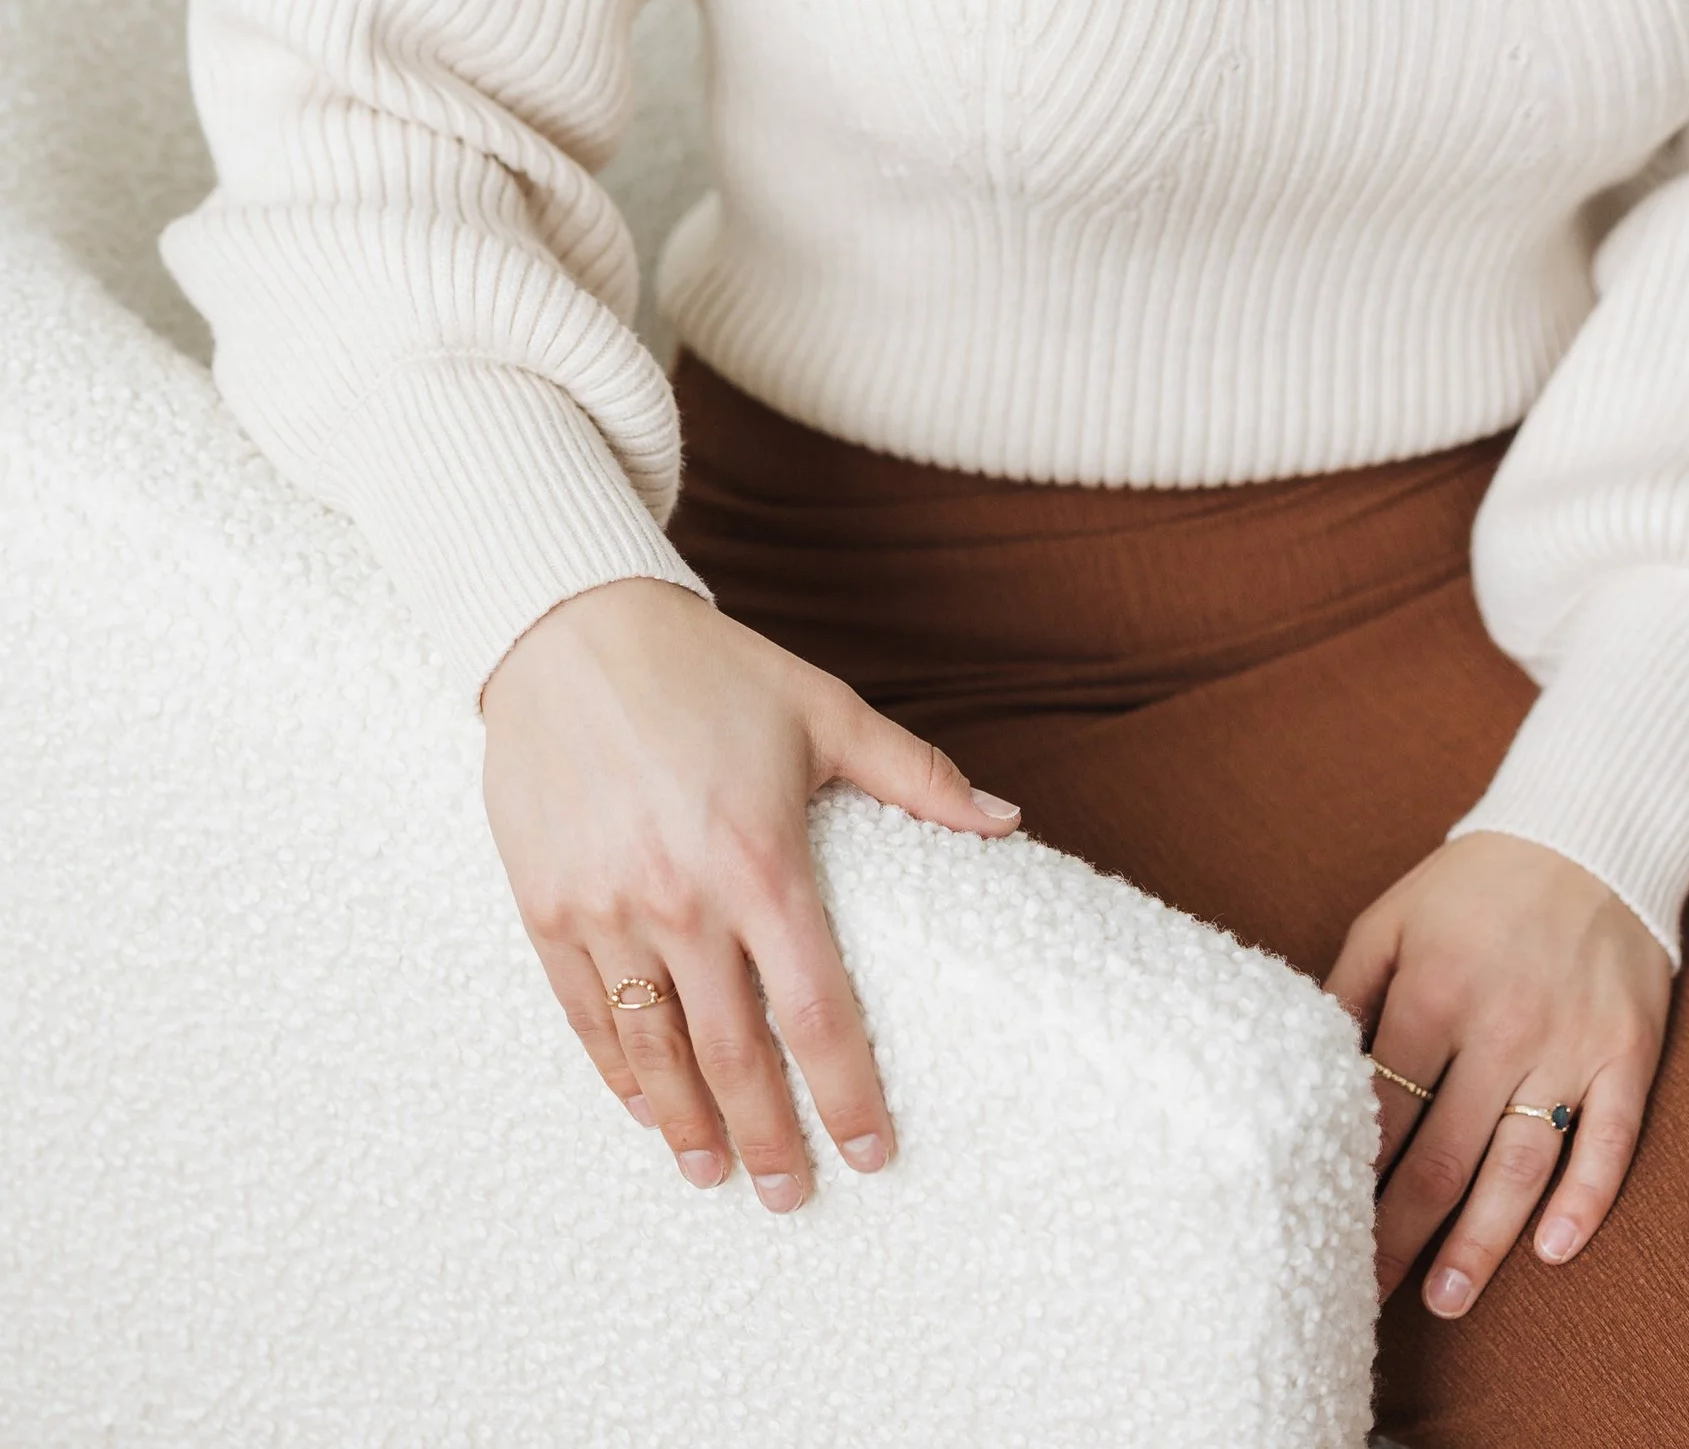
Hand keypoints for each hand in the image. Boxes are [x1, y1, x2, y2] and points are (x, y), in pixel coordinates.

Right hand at [480, 575, 1019, 1212]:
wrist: (571, 628)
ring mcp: (605, 909)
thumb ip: (917, 776)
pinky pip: (586, 1014)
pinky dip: (618, 1072)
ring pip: (655, 1050)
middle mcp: (682, 899)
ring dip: (688, 1125)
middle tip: (795, 1195)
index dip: (848, 1092)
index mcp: (762, 859)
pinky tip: (646, 1106)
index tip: (873, 1150)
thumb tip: (1007, 822)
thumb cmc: (709, 668)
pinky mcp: (546, 907)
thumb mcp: (824, 710)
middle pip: (735, 1054)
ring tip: (715, 1173)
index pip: (817, 1010)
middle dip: (770, 1136)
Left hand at [1325, 830, 1671, 1316]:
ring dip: (1483, 1240)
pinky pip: (1611, 1139)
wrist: (1586, 833)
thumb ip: (1346, 991)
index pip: (1383, 1113)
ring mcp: (1570, 1042)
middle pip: (1444, 1154)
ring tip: (1447, 1296)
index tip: (1322, 1235)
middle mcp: (1502, 1023)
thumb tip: (1303, 1068)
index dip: (1350, 1182)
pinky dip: (1586, 1199)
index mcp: (1434, 989)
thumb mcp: (1391, 916)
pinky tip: (1555, 1250)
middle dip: (1401, 1234)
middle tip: (1369, 1298)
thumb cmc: (1474, 886)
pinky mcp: (1627, 1051)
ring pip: (1521, 1164)